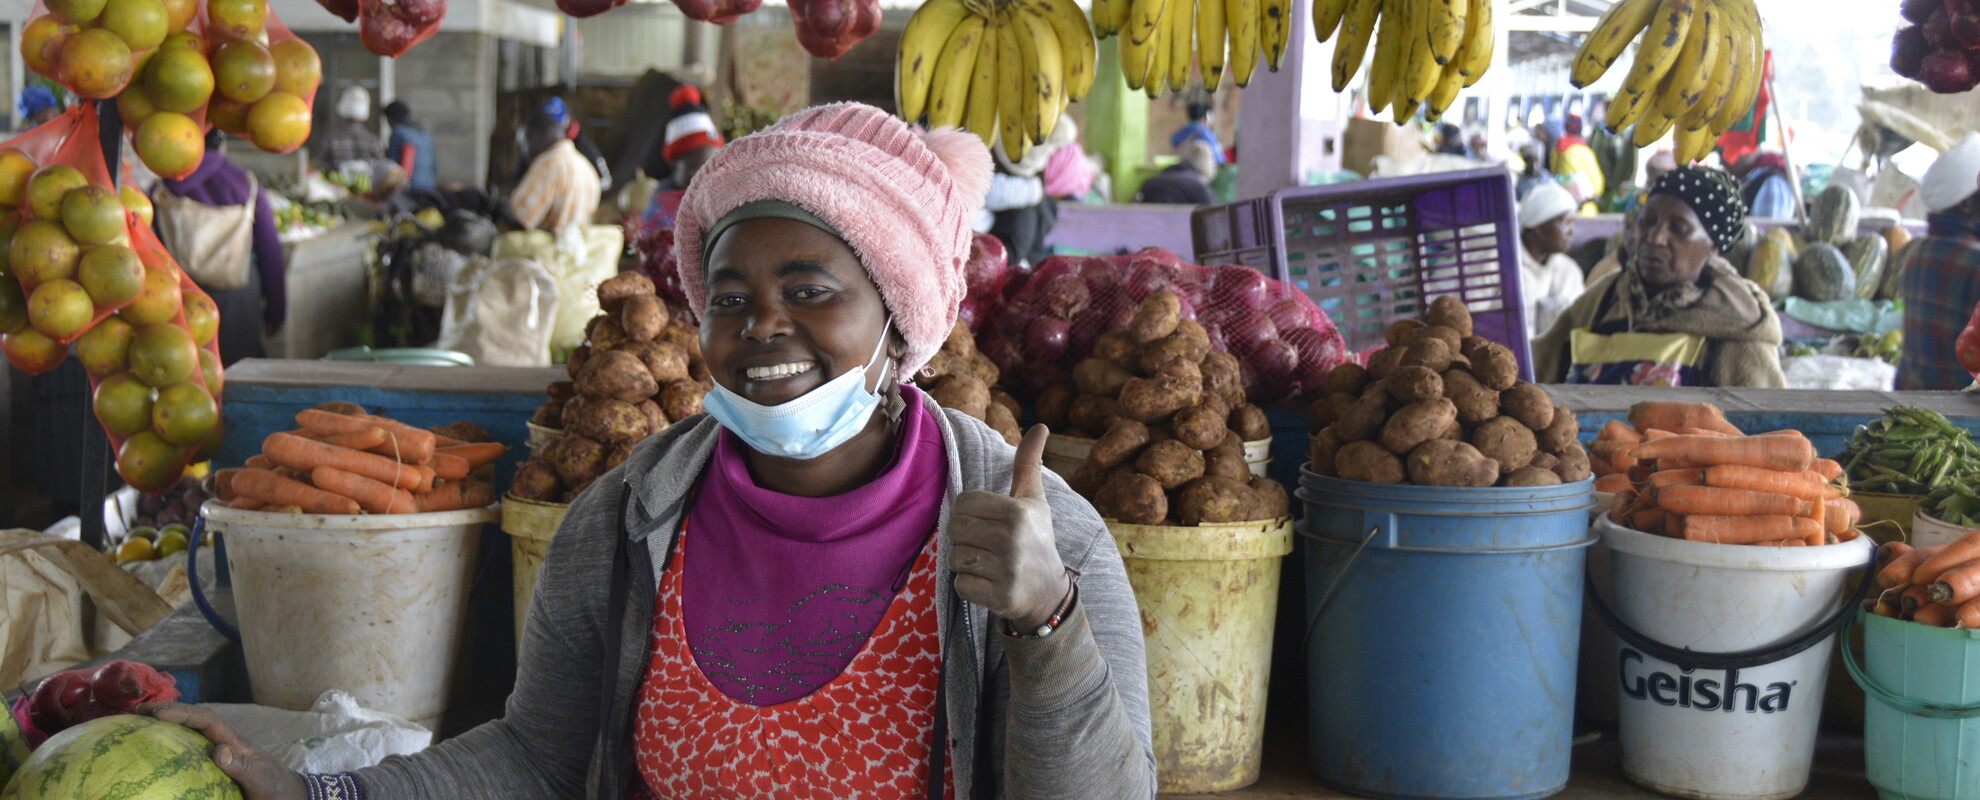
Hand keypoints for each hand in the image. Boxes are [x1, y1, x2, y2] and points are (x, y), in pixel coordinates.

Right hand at [142, 703, 307, 799]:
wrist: (286, 797)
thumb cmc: (275, 786)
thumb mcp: (261, 779)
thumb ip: (242, 766)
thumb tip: (218, 750)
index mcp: (235, 741)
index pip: (206, 720)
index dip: (182, 713)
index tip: (157, 713)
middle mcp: (224, 743)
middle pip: (194, 721)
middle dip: (168, 712)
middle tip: (138, 712)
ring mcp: (219, 754)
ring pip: (191, 734)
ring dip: (168, 728)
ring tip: (140, 725)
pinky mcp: (215, 767)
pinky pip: (191, 753)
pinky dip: (173, 749)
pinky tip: (155, 755)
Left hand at [949, 425, 1067, 630]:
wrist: (1049, 592)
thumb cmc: (1036, 538)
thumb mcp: (1034, 499)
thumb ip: (1028, 463)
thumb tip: (1040, 425)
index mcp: (1017, 511)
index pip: (962, 504)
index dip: (969, 514)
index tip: (988, 523)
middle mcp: (1012, 539)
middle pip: (954, 530)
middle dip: (966, 539)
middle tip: (988, 546)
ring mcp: (1007, 570)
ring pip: (954, 559)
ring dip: (966, 564)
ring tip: (989, 564)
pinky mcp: (1000, 597)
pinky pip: (961, 585)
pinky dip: (970, 586)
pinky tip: (990, 584)